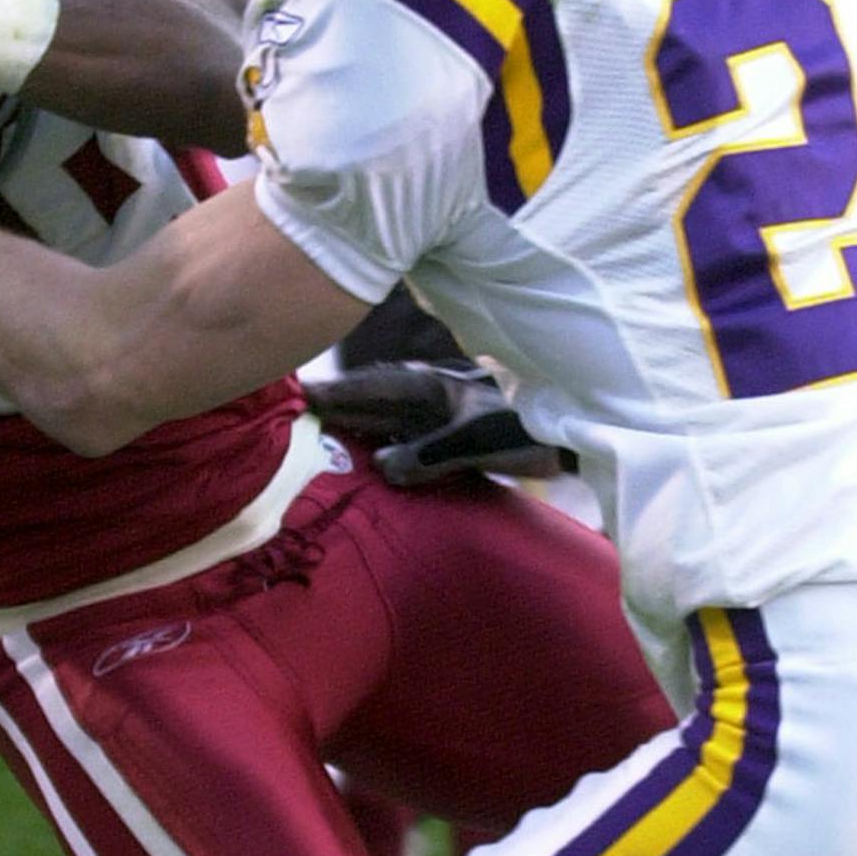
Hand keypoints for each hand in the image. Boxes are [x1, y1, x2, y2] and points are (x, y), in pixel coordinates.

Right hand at [301, 362, 566, 487]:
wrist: (574, 434)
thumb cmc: (529, 432)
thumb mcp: (479, 442)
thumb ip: (430, 454)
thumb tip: (381, 468)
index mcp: (430, 387)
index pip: (369, 388)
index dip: (332, 392)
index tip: (295, 395)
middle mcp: (426, 395)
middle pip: (366, 400)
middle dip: (329, 406)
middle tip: (282, 415)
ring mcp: (434, 414)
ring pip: (379, 418)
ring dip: (347, 425)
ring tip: (308, 434)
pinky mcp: (443, 434)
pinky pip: (396, 436)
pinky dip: (374, 444)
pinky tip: (358, 457)